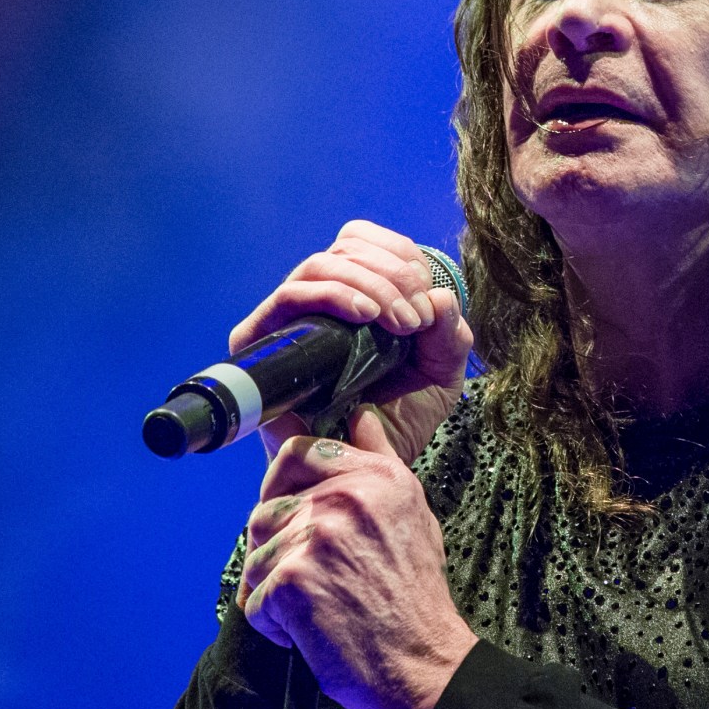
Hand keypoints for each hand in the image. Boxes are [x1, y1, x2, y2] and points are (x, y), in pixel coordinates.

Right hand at [228, 220, 472, 461]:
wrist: (363, 467)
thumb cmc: (397, 420)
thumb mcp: (440, 372)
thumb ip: (449, 332)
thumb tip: (440, 296)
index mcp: (354, 293)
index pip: (367, 241)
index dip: (403, 259)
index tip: (429, 306)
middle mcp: (318, 299)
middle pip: (347, 246)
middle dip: (393, 275)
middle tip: (417, 320)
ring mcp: (288, 318)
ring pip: (321, 264)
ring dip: (370, 285)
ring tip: (400, 322)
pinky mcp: (259, 340)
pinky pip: (290, 295)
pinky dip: (334, 295)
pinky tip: (366, 316)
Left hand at [238, 408, 477, 708]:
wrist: (424, 663)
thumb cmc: (415, 596)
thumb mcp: (412, 513)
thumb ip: (380, 460)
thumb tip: (361, 416)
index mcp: (375, 477)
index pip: (298, 452)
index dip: (280, 482)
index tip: (287, 510)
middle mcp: (345, 499)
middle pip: (265, 510)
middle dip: (277, 548)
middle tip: (312, 578)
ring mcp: (315, 539)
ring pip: (256, 557)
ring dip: (276, 590)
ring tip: (319, 608)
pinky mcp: (291, 583)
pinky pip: (254, 600)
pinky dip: (274, 625)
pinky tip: (310, 632)